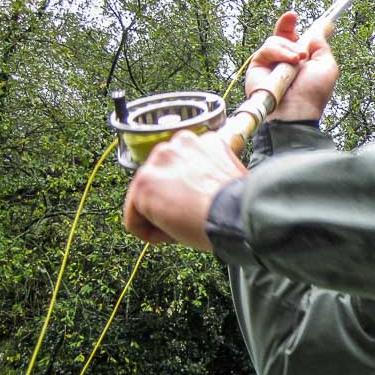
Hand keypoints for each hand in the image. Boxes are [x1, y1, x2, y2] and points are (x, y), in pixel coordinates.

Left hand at [123, 130, 248, 249]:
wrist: (237, 215)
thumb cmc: (240, 206)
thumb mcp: (229, 177)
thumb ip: (210, 173)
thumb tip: (201, 188)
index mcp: (202, 141)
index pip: (180, 167)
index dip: (190, 192)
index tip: (200, 204)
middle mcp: (178, 143)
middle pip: (161, 179)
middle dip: (171, 200)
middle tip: (191, 217)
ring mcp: (158, 161)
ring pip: (146, 198)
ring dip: (161, 215)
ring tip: (184, 225)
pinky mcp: (143, 183)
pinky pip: (134, 219)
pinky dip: (150, 233)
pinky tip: (172, 233)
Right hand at [246, 11, 339, 120]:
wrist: (296, 110)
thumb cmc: (313, 92)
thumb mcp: (326, 65)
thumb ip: (322, 45)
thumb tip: (323, 26)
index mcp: (302, 60)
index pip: (297, 38)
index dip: (297, 27)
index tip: (299, 16)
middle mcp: (285, 60)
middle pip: (281, 34)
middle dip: (286, 23)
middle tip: (292, 16)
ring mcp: (271, 63)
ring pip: (276, 39)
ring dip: (290, 47)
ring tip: (298, 61)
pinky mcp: (258, 66)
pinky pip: (267, 48)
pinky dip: (279, 52)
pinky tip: (288, 62)